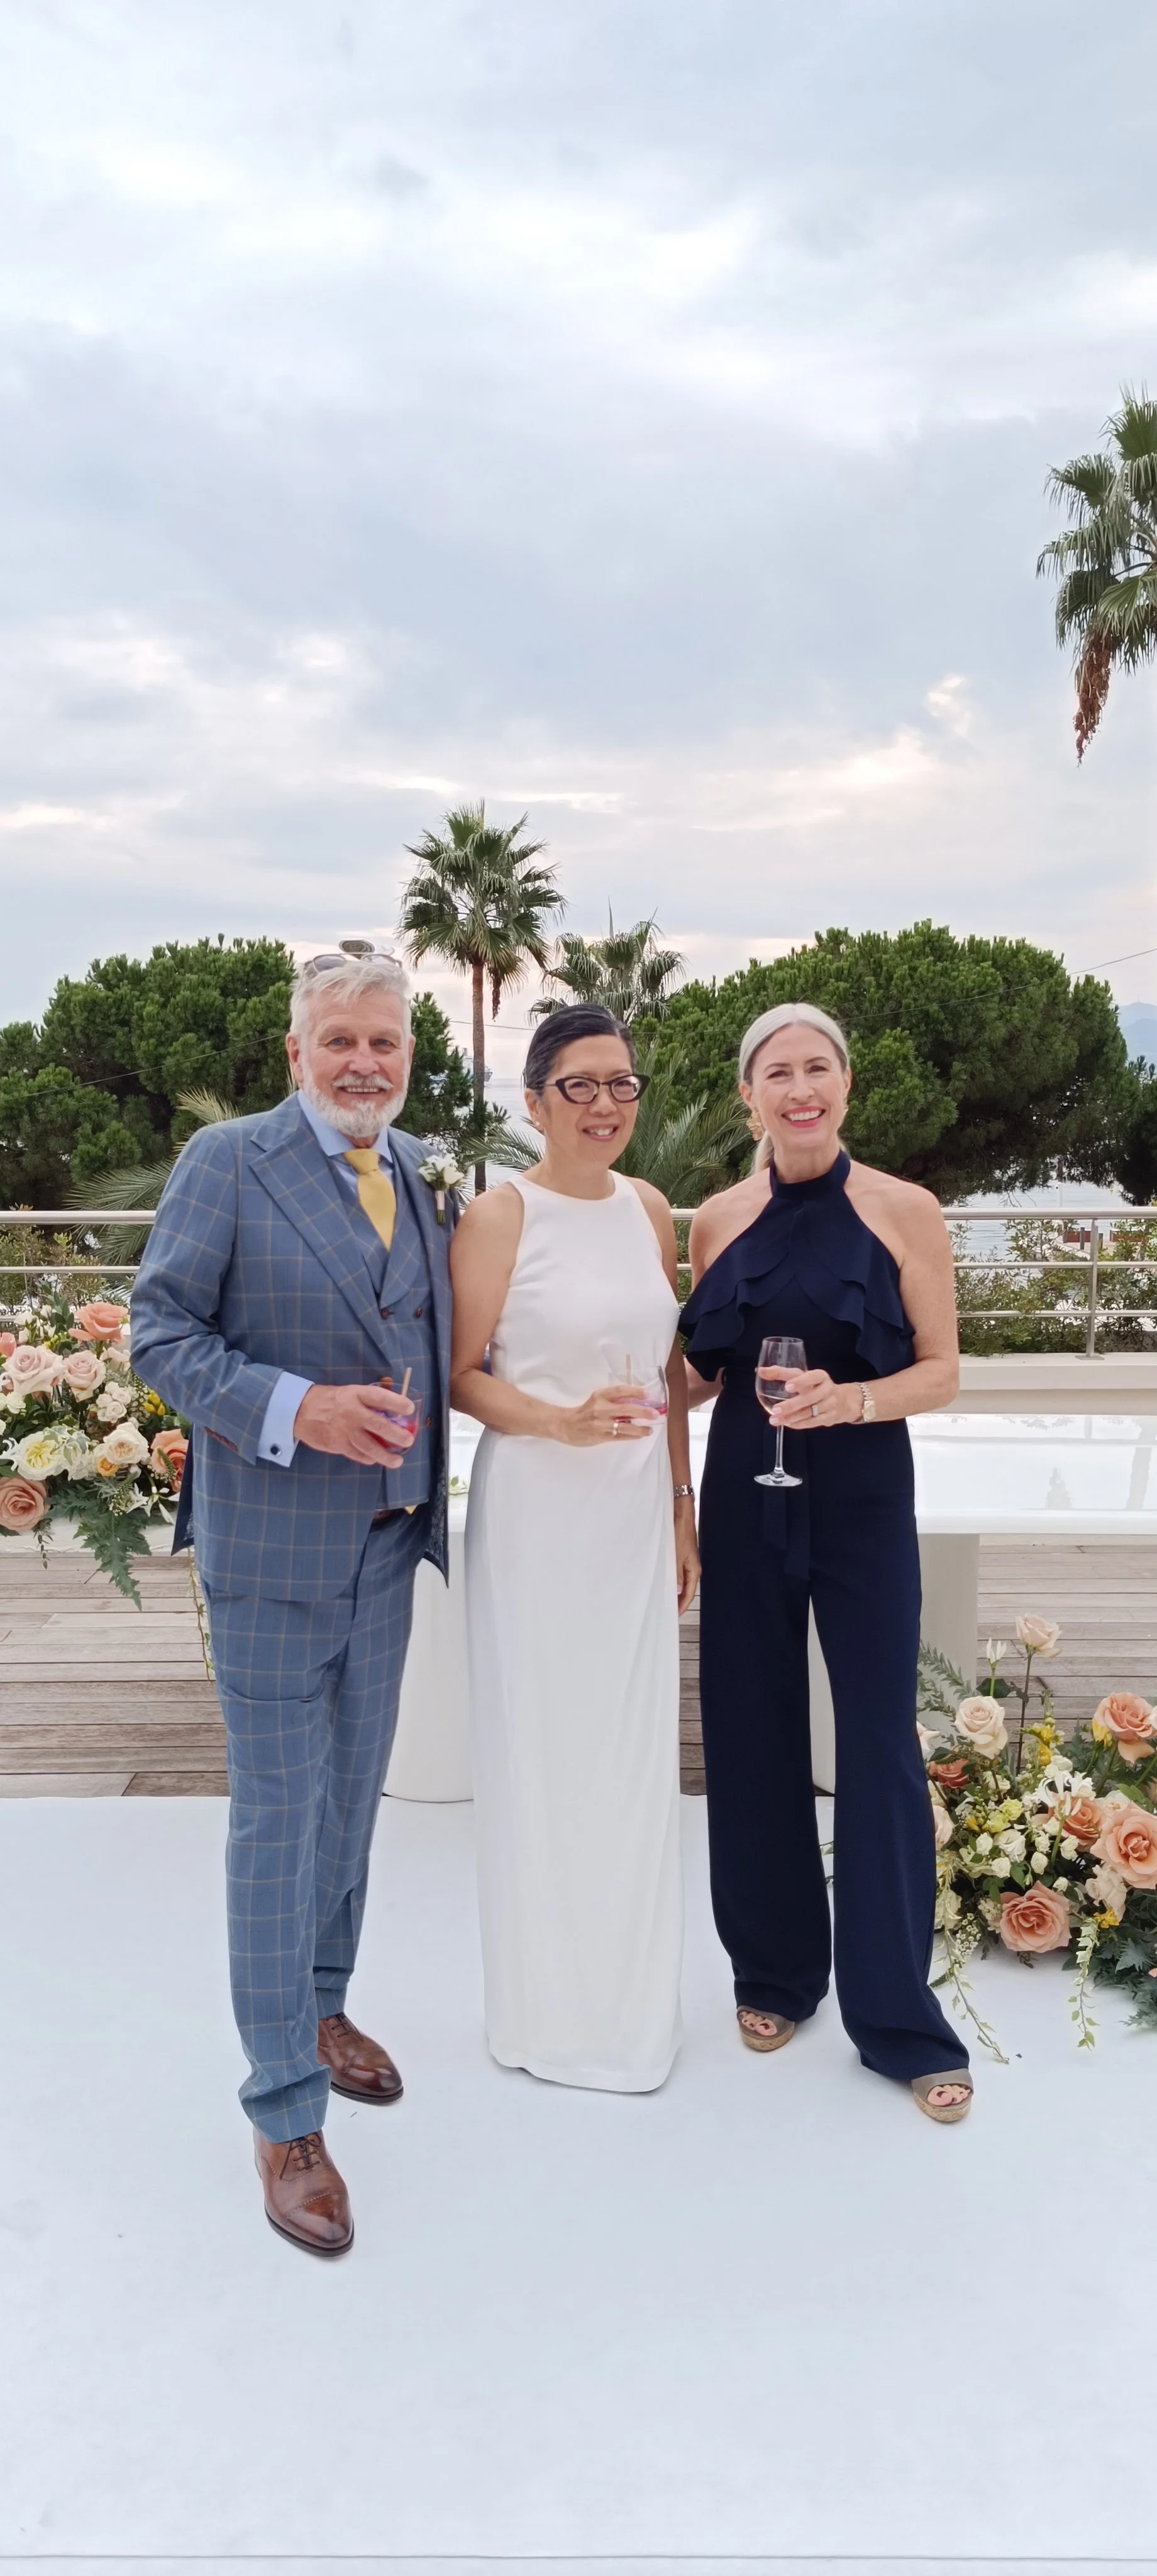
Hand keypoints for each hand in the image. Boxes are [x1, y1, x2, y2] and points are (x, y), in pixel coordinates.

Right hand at [293, 1383, 416, 1465]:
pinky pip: (357, 1454)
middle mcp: (351, 1412)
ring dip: (385, 1455)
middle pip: (378, 1424)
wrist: (300, 1411)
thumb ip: (368, 1401)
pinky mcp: (337, 1444)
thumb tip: (393, 1412)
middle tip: (409, 1440)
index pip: (379, 1397)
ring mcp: (344, 1430)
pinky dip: (368, 1458)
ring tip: (398, 1461)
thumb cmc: (330, 1400)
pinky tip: (376, 1460)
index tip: (410, 1408)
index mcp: (355, 1394)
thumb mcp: (349, 1392)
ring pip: (369, 1446)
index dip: (396, 1402)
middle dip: (396, 1434)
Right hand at [557, 1383, 657, 1446]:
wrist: (565, 1425)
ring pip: (625, 1426)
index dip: (635, 1391)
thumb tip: (636, 1401)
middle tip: (655, 1413)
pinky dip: (631, 1436)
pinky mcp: (600, 1436)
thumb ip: (613, 1400)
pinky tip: (639, 1435)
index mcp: (600, 1396)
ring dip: (640, 1428)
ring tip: (650, 1429)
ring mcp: (601, 1424)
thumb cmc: (584, 1412)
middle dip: (643, 1411)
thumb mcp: (596, 1400)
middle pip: (626, 1409)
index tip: (647, 1394)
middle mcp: (600, 1408)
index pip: (620, 1391)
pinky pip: (619, 1436)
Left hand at [675, 1496, 699, 1612]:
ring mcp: (687, 1563)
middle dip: (678, 1601)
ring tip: (666, 1600)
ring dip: (675, 1591)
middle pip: (686, 1590)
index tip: (674, 1615)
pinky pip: (678, 1574)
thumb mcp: (676, 1555)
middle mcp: (692, 1568)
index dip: (682, 1605)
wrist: (681, 1516)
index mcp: (694, 1570)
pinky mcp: (682, 1557)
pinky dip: (673, 1581)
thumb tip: (677, 1591)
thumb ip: (676, 1574)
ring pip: (681, 1582)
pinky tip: (665, 1583)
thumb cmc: (680, 1532)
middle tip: (668, 1611)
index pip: (689, 1593)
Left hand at [767, 1368, 862, 1429]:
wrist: (841, 1400)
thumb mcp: (801, 1376)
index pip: (812, 1377)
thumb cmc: (814, 1385)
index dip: (800, 1381)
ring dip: (792, 1417)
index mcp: (820, 1376)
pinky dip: (799, 1424)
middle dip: (792, 1405)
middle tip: (775, 1409)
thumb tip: (760, 1371)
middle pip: (810, 1398)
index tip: (787, 1386)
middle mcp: (827, 1389)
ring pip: (810, 1412)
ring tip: (775, 1420)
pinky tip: (787, 1424)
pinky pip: (813, 1422)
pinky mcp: (830, 1417)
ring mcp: (830, 1404)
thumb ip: (781, 1373)